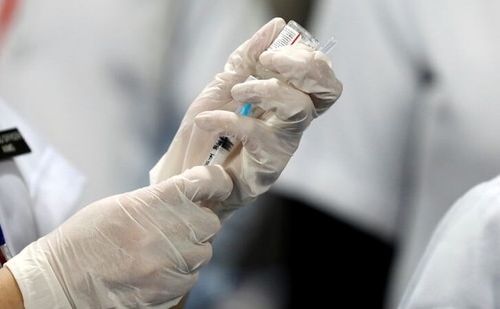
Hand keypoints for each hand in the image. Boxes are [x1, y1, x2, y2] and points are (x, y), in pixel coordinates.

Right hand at [5, 165, 230, 308]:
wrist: (62, 281)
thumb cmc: (86, 239)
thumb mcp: (122, 205)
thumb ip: (159, 200)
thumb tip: (188, 199)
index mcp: (157, 201)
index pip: (206, 183)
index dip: (216, 181)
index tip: (218, 183)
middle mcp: (171, 231)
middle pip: (211, 223)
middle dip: (199, 223)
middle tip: (178, 225)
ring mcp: (172, 264)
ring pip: (203, 253)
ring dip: (190, 250)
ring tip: (161, 251)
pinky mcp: (169, 291)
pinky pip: (190, 278)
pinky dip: (180, 273)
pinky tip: (156, 270)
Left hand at [150, 17, 342, 219]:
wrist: (187, 172)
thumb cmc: (208, 131)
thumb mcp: (223, 86)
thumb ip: (248, 58)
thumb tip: (277, 26)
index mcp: (287, 99)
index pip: (319, 74)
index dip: (305, 57)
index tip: (269, 53)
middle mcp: (292, 121)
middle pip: (327, 91)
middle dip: (305, 67)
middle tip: (271, 61)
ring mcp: (283, 143)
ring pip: (300, 109)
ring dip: (268, 89)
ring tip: (237, 89)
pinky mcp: (268, 166)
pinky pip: (257, 134)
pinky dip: (229, 120)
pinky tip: (206, 120)